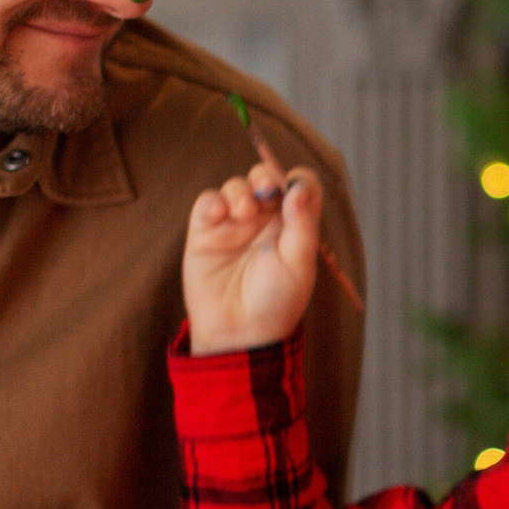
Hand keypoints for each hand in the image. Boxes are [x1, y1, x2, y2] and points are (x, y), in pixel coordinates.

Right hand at [184, 156, 324, 356]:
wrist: (238, 331)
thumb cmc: (276, 302)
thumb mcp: (299, 264)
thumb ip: (303, 223)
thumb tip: (299, 186)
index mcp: (293, 226)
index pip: (299, 187)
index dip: (297, 180)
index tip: (294, 188)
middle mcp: (265, 220)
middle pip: (266, 178)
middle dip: (265, 176)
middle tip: (266, 191)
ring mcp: (234, 224)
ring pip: (237, 186)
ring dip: (240, 190)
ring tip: (243, 212)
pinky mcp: (205, 231)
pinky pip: (207, 201)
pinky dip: (213, 200)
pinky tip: (221, 214)